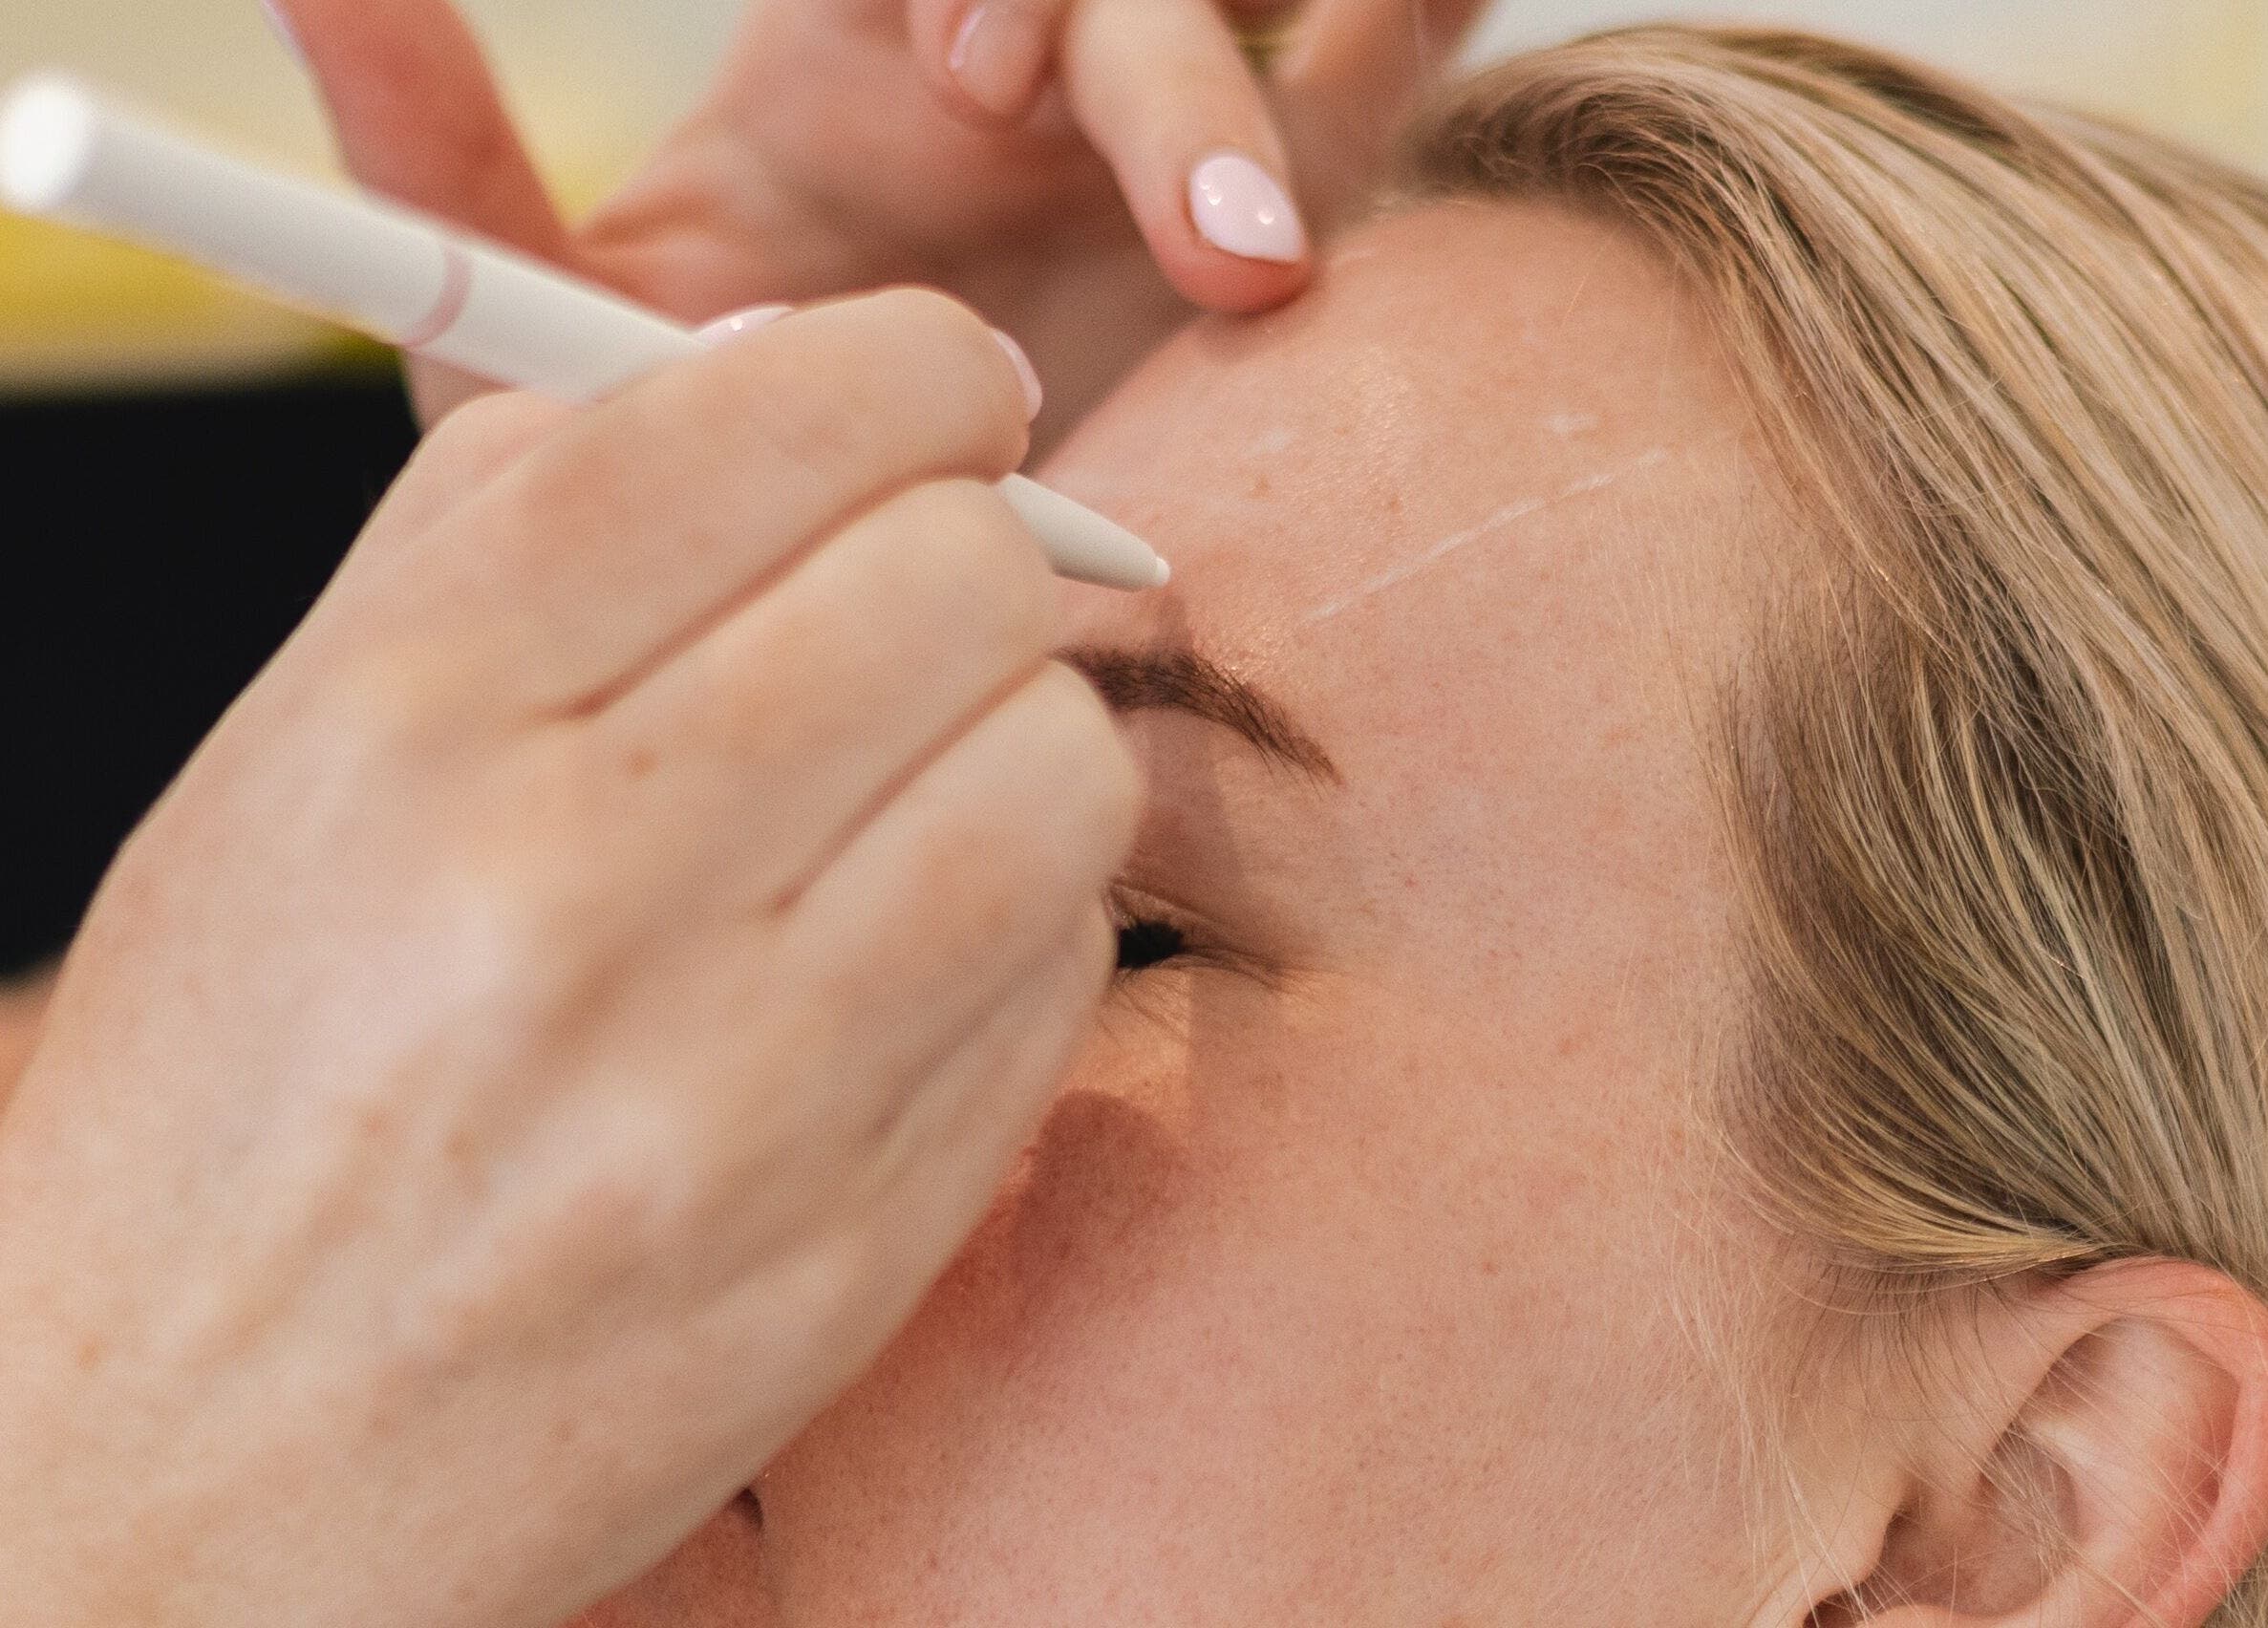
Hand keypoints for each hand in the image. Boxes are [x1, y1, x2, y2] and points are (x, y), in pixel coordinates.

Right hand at [0, 291, 1138, 1627]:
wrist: (187, 1459)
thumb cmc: (246, 1073)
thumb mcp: (302, 746)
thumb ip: (524, 516)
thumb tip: (793, 369)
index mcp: (412, 722)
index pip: (764, 427)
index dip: (918, 368)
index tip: (948, 394)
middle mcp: (571, 900)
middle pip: (964, 585)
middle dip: (982, 555)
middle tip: (929, 602)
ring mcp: (731, 1100)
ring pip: (1064, 774)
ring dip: (1028, 740)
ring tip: (923, 784)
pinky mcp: (851, 1248)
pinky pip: (1062, 977)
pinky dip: (1018, 925)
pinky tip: (899, 956)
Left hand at [273, 0, 1487, 432]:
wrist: (850, 647)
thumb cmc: (689, 495)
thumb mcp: (543, 338)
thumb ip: (434, 164)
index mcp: (849, 51)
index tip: (956, 78)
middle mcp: (1023, 66)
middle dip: (1113, 33)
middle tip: (1047, 141)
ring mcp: (1173, 126)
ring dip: (1245, 83)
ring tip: (1243, 264)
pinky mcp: (1307, 196)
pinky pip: (1399, 41)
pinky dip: (1408, 25)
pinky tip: (1393, 82)